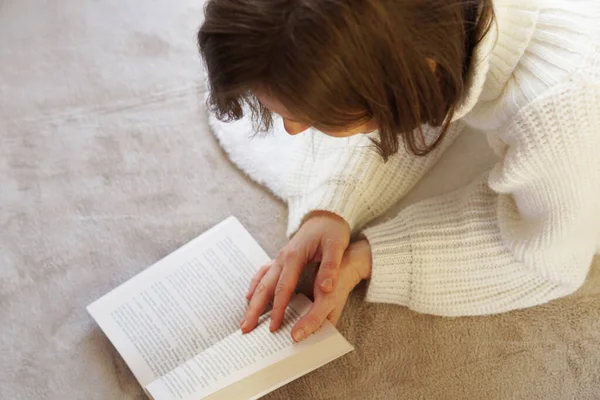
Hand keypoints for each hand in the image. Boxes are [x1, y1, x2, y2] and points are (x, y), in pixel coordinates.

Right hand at [241, 211, 350, 333]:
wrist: (326, 214)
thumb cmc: (332, 230)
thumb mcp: (336, 247)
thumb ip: (330, 267)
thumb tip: (325, 288)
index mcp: (294, 256)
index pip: (283, 288)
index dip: (278, 308)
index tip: (274, 327)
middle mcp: (283, 257)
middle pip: (265, 287)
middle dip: (255, 309)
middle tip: (245, 329)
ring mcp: (280, 257)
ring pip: (262, 281)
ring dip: (253, 301)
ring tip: (245, 319)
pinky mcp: (282, 257)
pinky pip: (264, 273)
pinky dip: (255, 285)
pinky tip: (250, 295)